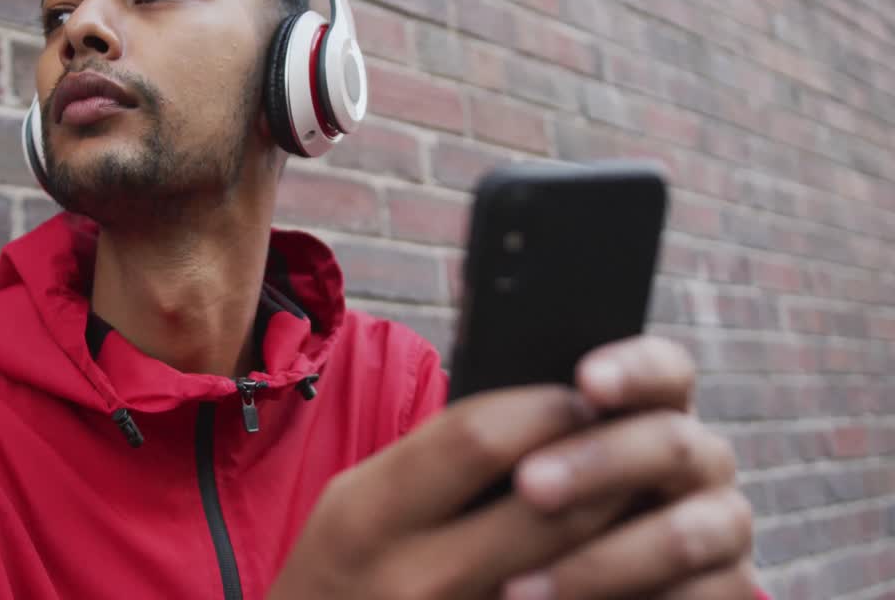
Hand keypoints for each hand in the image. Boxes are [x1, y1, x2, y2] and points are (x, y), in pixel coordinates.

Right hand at [267, 385, 636, 598]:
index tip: (581, 395)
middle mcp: (412, 576)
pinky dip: (598, 585)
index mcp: (367, 513)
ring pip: (572, 570)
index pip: (478, 436)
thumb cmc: (344, 571)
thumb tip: (536, 414)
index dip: (545, 408)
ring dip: (617, 529)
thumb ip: (432, 463)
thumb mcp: (360, 504)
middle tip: (630, 443)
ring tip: (631, 498)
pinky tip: (608, 563)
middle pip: (547, 507)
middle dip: (604, 467)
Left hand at [503, 336, 758, 598]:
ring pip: (681, 536)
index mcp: (658, 409)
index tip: (585, 380)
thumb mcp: (532, 456)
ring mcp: (721, 527)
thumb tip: (480, 405)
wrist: (578, 575)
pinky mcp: (728, 589)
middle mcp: (700, 461)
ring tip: (518, 586)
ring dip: (600, 562)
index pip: (665, 369)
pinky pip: (697, 599)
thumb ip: (530, 430)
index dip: (633, 369)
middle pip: (670, 444)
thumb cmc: (540, 498)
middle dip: (598, 463)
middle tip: (529, 485)